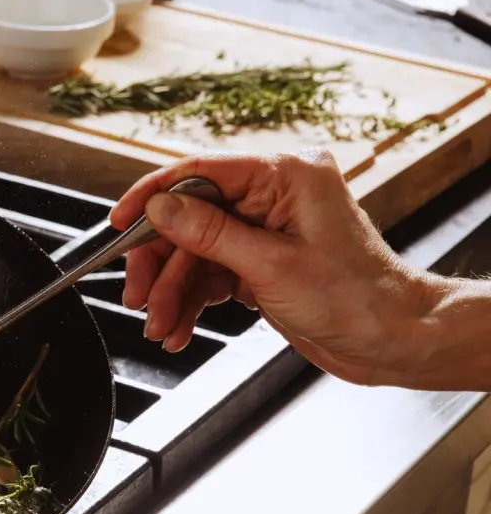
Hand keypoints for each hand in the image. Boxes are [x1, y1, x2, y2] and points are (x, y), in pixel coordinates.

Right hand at [109, 149, 452, 386]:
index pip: (199, 172)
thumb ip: (208, 233)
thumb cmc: (356, 299)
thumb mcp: (269, 266)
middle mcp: (274, 197)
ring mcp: (267, 230)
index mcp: (286, 176)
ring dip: (173, 293)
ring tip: (163, 327)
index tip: (119, 223)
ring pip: (195, 254)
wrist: (393, 341)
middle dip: (161, 265)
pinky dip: (192, 303)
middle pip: (189, 219)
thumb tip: (160, 207)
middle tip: (139, 297)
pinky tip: (181, 328)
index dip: (152, 197)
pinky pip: (211, 275)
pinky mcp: (263, 262)